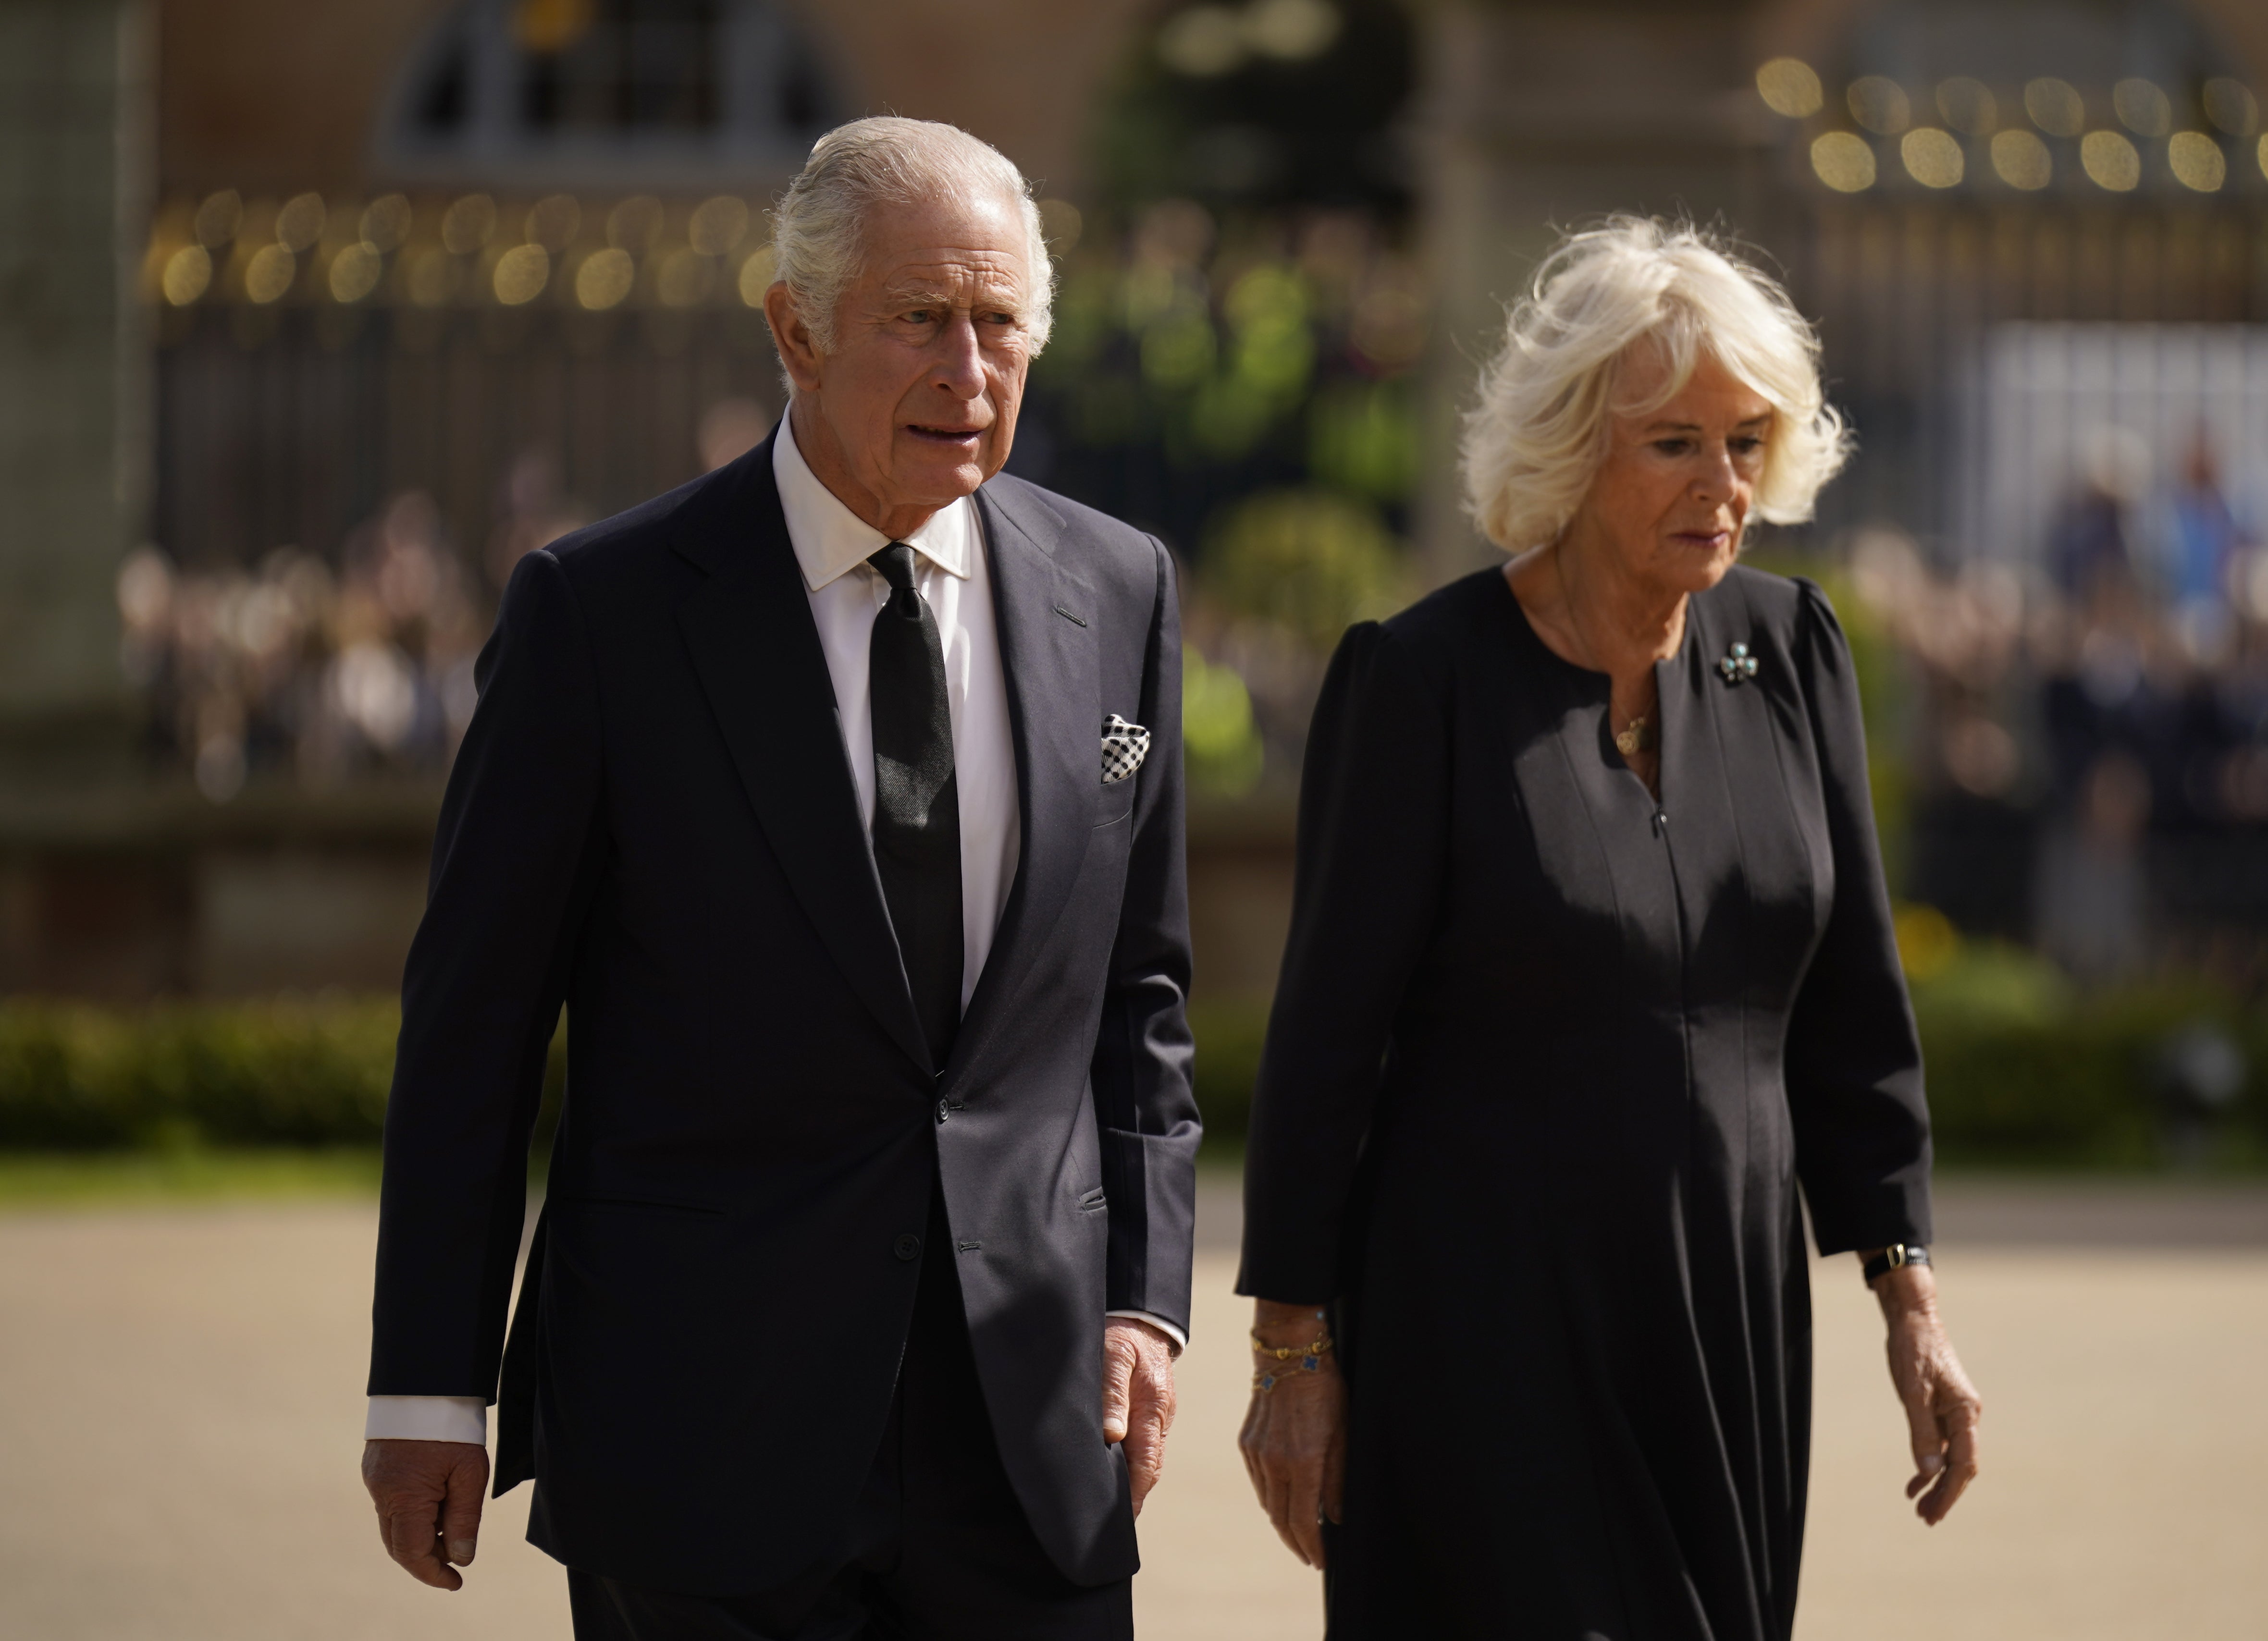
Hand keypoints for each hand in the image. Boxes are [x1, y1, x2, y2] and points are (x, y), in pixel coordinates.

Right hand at [362, 1438, 488, 1588]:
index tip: (456, 1582)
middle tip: (456, 1563)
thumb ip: (464, 1518)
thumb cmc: (452, 1425)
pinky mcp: (375, 1469)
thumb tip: (460, 1558)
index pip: (412, 1553)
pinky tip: (437, 1508)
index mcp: (403, 1497)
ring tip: (451, 1534)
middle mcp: (382, 1492)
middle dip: (426, 1560)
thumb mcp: (470, 1472)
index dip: (433, 1573)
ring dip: (420, 1538)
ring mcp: (375, 1481)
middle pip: (399, 1545)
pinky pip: (391, 1506)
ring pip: (394, 1526)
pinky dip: (412, 1517)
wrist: (425, 1382)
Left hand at [1101, 1318, 1179, 1514]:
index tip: (1121, 1519)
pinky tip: (1113, 1469)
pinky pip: (1143, 1441)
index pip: (1147, 1463)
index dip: (1135, 1494)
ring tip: (1108, 1505)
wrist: (1144, 1313)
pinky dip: (1130, 1460)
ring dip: (1131, 1479)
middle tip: (1109, 1524)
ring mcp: (1158, 1413)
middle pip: (1149, 1466)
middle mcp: (1160, 1416)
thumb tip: (1112, 1436)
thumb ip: (1112, 1392)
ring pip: (1146, 1455)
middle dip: (1133, 1495)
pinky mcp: (1151, 1407)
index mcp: (1154, 1407)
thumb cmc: (1124, 1332)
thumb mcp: (1114, 1354)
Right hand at [1236, 1299, 1343, 1569]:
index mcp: (1302, 1463)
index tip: (1320, 1561)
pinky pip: (1259, 1483)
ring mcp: (1256, 1454)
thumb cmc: (1325, 1392)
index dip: (1312, 1547)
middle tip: (1310, 1556)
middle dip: (1297, 1543)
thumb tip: (1336, 1517)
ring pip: (1267, 1503)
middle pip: (1281, 1519)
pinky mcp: (1246, 1444)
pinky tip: (1284, 1502)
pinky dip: (1271, 1499)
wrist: (1289, 1355)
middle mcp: (1274, 1463)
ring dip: (1283, 1523)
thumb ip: (1338, 1480)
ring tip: (1300, 1534)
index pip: (1304, 1521)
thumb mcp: (1343, 1435)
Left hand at [1870, 1260, 1981, 1524]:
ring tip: (1919, 1508)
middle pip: (1961, 1466)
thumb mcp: (1913, 1390)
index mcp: (1965, 1412)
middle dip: (1945, 1495)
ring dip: (1936, 1483)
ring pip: (1950, 1458)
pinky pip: (1940, 1445)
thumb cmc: (1913, 1349)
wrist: (1912, 1319)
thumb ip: (1922, 1431)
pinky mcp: (1942, 1408)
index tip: (1936, 1514)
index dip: (1951, 1492)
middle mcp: (1966, 1416)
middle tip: (1926, 1519)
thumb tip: (1929, 1472)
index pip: (1963, 1464)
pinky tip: (1916, 1481)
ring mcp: (1955, 1413)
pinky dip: (1929, 1463)